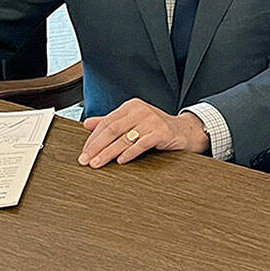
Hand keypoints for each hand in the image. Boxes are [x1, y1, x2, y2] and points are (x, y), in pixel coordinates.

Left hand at [78, 99, 209, 166]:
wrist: (185, 131)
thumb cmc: (156, 127)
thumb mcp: (133, 121)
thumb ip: (111, 122)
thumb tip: (87, 124)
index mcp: (131, 106)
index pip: (106, 122)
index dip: (93, 138)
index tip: (84, 152)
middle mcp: (140, 110)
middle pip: (112, 130)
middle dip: (96, 147)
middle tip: (86, 160)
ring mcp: (151, 121)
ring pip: (124, 138)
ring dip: (108, 153)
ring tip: (98, 164)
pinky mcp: (161, 132)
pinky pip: (142, 144)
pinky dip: (130, 153)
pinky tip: (121, 161)